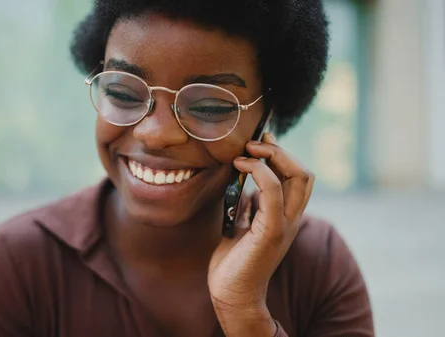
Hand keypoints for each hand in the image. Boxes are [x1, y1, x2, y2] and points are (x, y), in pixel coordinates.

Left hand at [208, 133, 313, 335]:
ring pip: (298, 176)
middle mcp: (291, 218)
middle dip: (279, 151)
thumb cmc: (234, 260)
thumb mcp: (241, 222)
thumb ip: (248, 202)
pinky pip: (274, 192)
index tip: (259, 141)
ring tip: (246, 152)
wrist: (231, 292)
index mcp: (286, 215)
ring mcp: (284, 224)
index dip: (282, 154)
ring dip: (272, 156)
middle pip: (304, 172)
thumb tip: (242, 179)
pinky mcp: (271, 231)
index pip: (299, 176)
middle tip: (252, 144)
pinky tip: (240, 168)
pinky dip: (260, 172)